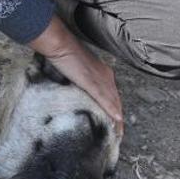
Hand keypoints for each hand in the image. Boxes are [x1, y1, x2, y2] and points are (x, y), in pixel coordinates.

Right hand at [29, 15, 123, 135]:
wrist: (60, 44)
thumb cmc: (63, 53)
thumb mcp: (75, 70)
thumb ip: (80, 80)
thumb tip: (77, 89)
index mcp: (103, 72)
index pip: (112, 96)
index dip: (115, 110)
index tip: (115, 123)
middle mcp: (106, 76)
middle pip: (116, 101)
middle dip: (119, 119)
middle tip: (119, 134)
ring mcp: (100, 79)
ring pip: (113, 102)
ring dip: (117, 118)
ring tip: (119, 133)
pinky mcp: (92, 82)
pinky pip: (104, 99)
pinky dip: (111, 109)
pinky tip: (117, 119)